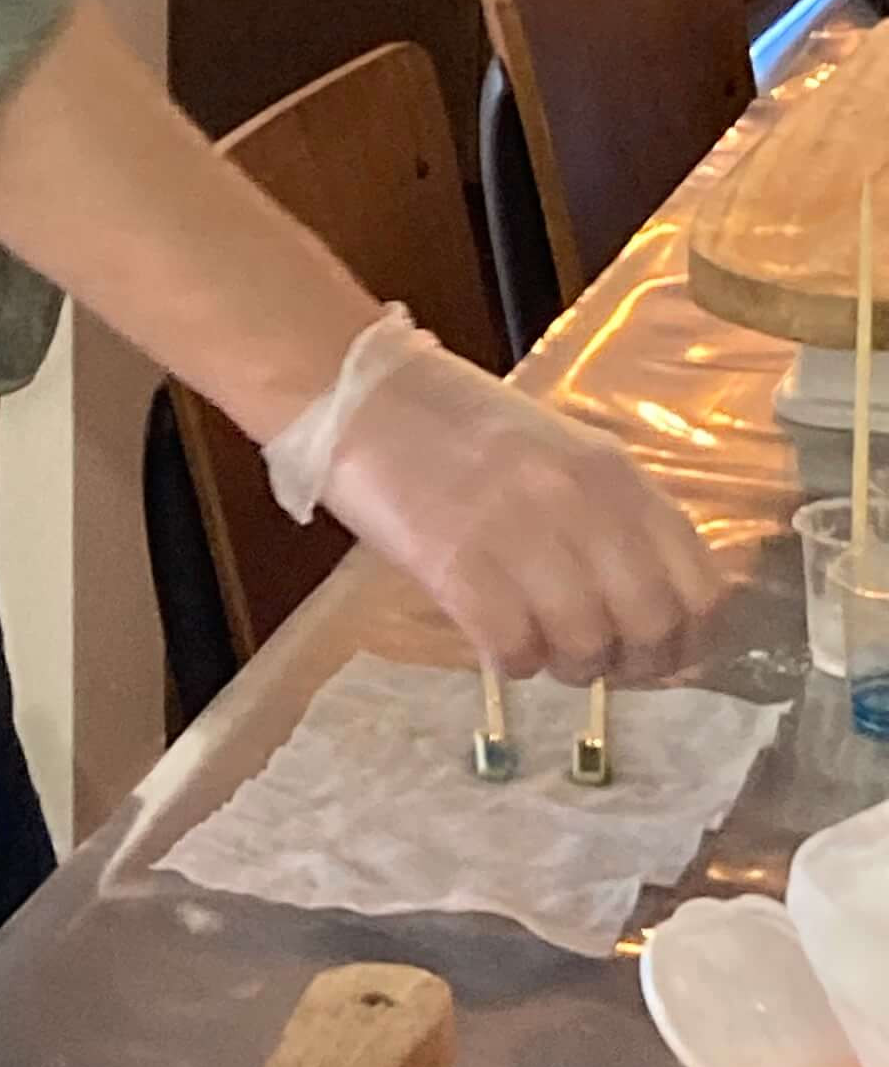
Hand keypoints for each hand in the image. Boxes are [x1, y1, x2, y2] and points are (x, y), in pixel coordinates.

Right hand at [267, 309, 721, 680]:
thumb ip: (616, 519)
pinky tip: (500, 643)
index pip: (700, 585)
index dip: (691, 640)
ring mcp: (520, 534)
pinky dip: (515, 662)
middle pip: (651, 625)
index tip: (667, 658)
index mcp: (617, 475)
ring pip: (585, 646)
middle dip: (635, 666)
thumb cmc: (464, 429)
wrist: (365, 399)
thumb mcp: (566, 456)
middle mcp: (581, 504)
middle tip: (604, 666)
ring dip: (570, 668)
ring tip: (546, 653)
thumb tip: (655, 609)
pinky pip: (514, 649)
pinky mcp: (457, 566)